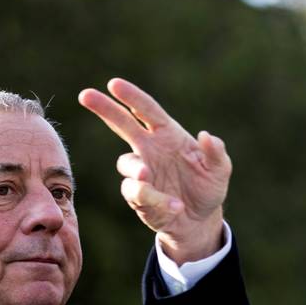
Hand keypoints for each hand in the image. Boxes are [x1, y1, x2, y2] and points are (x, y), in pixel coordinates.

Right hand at [79, 78, 230, 263]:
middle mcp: (149, 149)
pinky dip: (155, 199)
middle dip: (105, 108)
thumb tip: (206, 136)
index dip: (131, 97)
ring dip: (137, 170)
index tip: (114, 84)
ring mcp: (141, 172)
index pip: (146, 111)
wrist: (199, 220)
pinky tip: (174, 206)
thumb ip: (216, 153)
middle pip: (122, 123)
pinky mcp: (137, 195)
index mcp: (168, 135)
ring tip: (147, 177)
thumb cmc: (208, 188)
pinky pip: (137, 193)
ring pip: (126, 163)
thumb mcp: (220, 170)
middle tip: (85, 95)